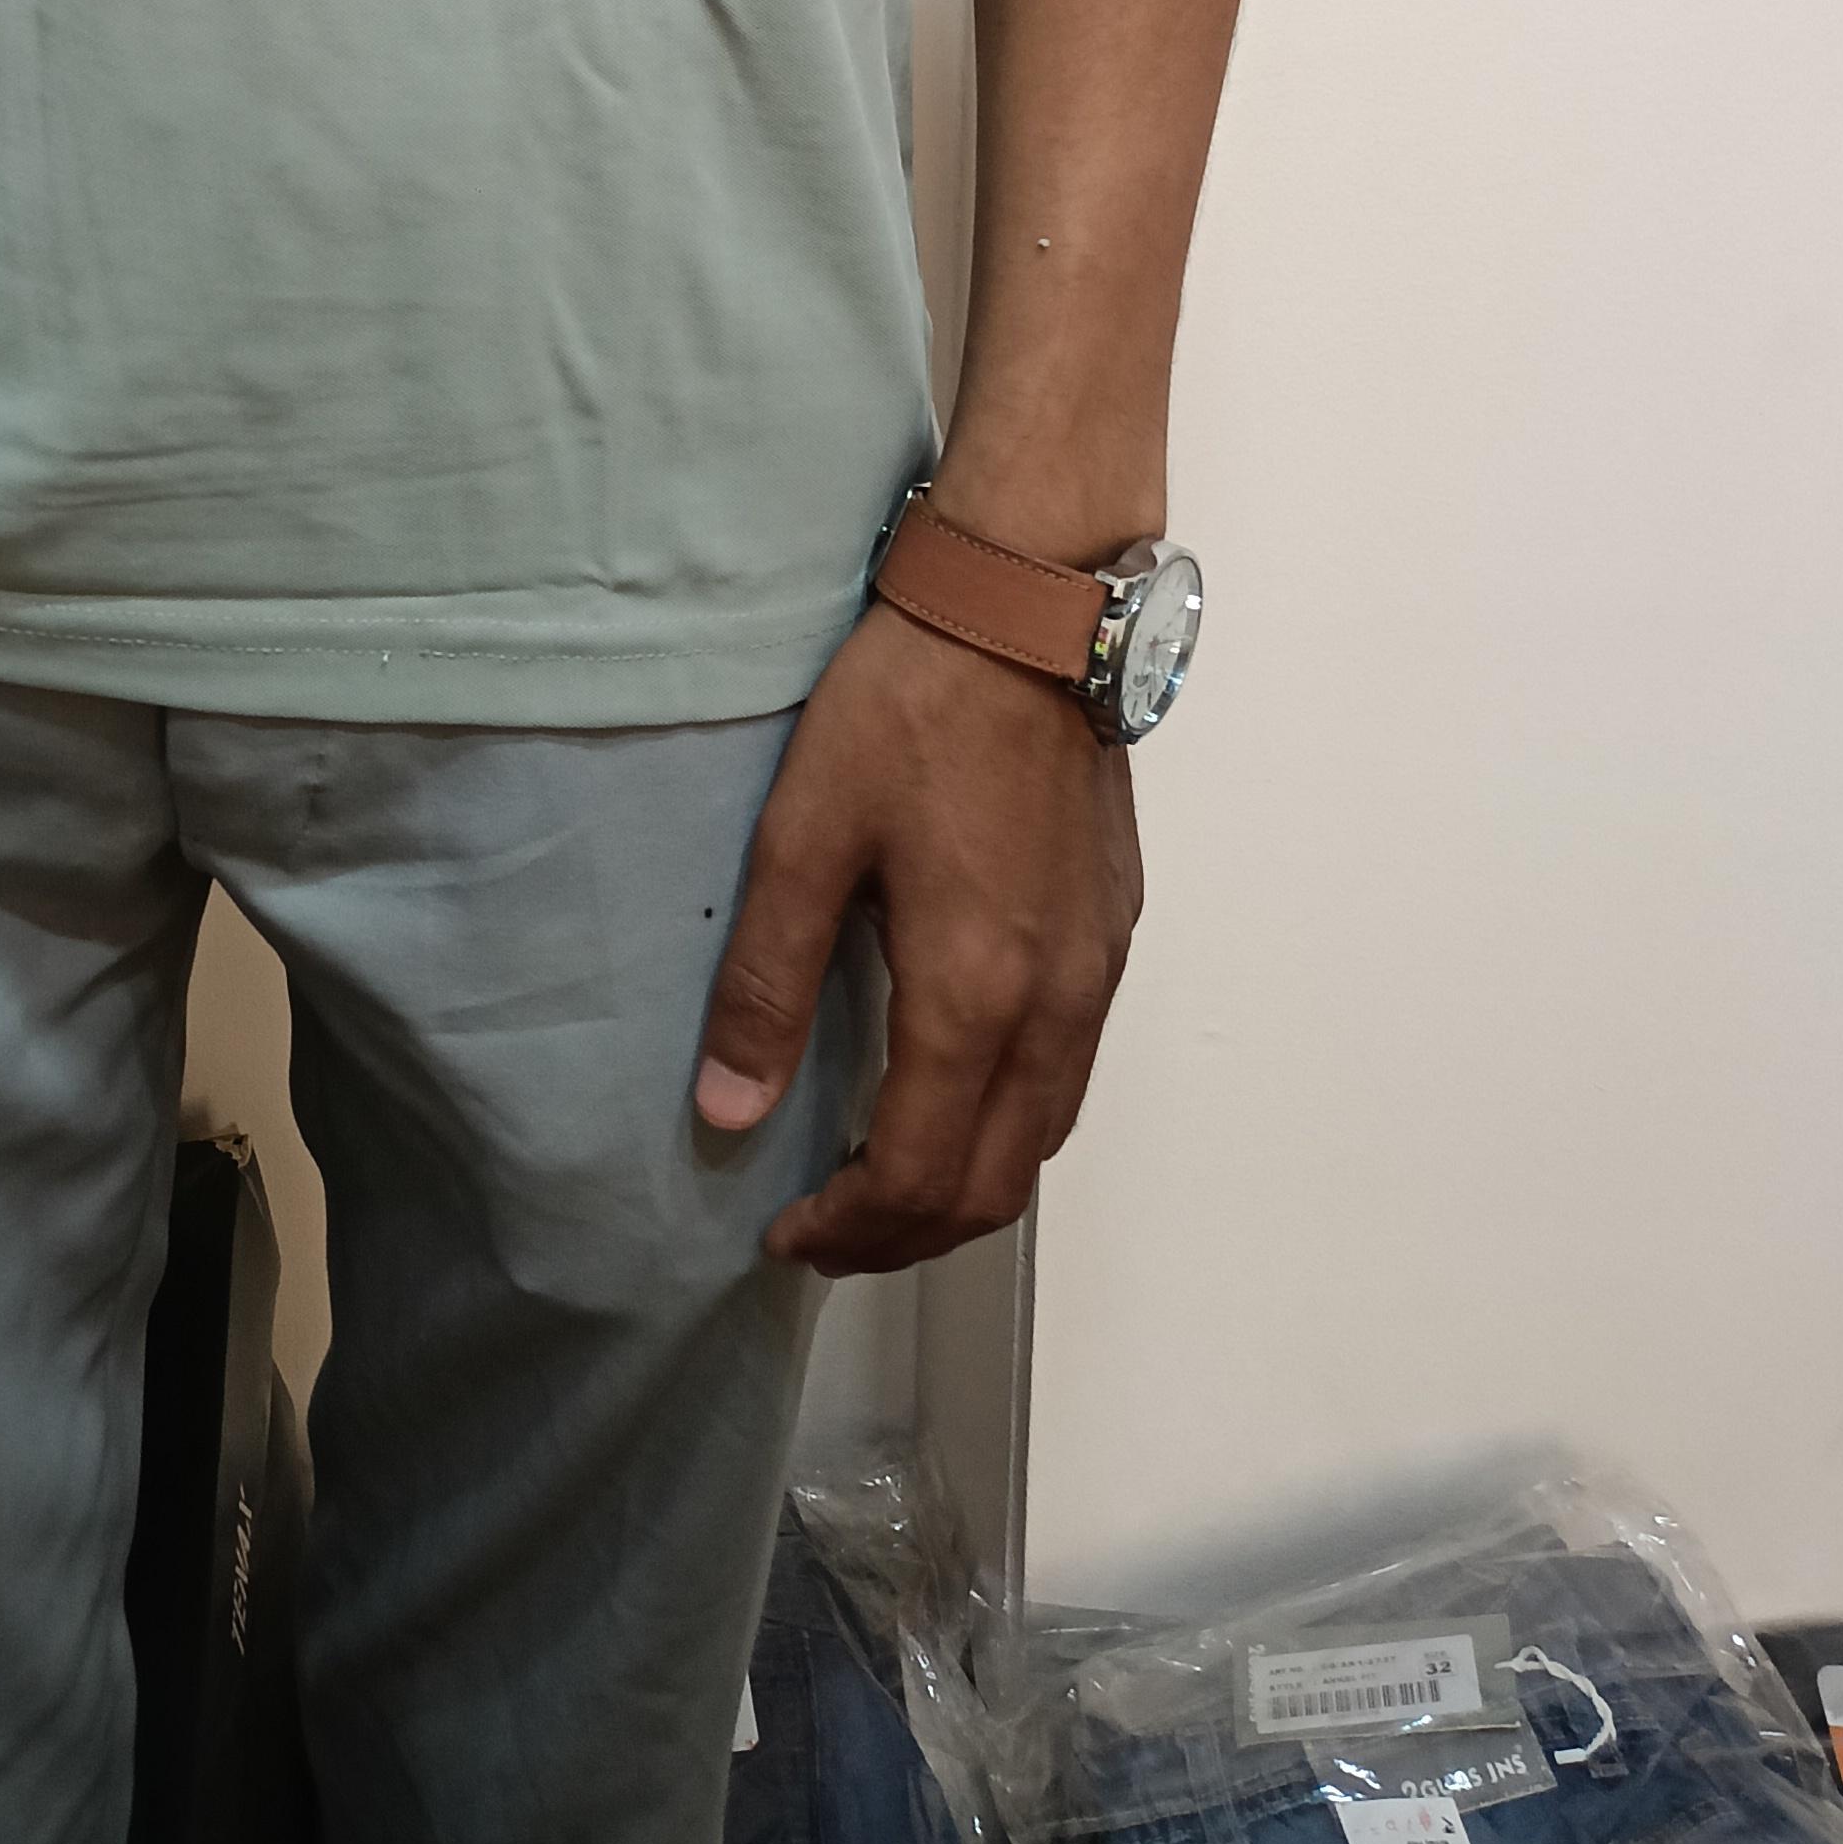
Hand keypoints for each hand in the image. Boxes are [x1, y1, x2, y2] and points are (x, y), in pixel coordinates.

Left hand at [694, 598, 1142, 1273]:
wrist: (1026, 609)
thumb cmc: (911, 706)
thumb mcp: (804, 834)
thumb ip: (766, 982)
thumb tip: (728, 1112)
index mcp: (975, 994)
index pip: (923, 1176)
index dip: (850, 1230)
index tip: (785, 1231)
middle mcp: (1056, 1005)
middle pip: (997, 1187)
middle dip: (907, 1234)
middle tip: (826, 1229)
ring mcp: (1097, 970)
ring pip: (1044, 1137)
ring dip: (966, 1186)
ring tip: (880, 1175)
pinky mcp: (1113, 930)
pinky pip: (1069, 1073)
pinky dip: (1009, 1122)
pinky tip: (951, 1085)